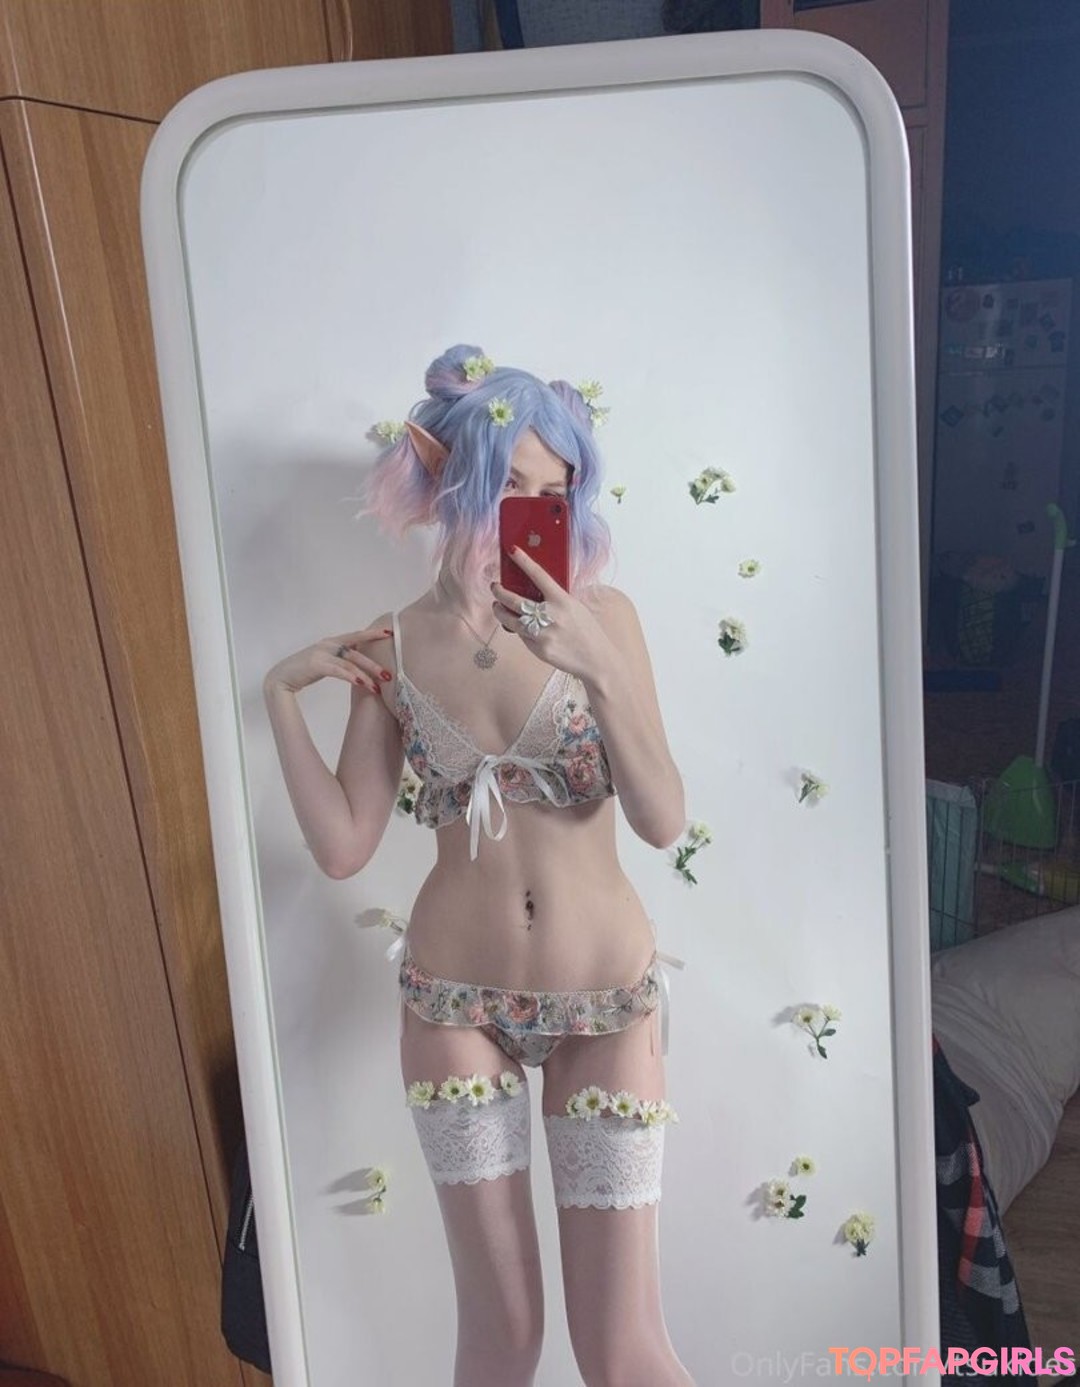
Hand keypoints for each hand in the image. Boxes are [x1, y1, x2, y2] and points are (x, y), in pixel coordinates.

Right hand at [263, 623, 394, 696]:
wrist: (280, 678)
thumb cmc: (303, 671)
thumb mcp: (324, 662)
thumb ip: (339, 660)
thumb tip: (358, 666)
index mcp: (331, 642)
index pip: (356, 636)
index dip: (372, 634)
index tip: (389, 633)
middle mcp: (328, 644)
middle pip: (357, 652)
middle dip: (373, 664)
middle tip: (388, 674)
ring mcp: (321, 652)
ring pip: (350, 662)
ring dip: (365, 675)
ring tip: (378, 687)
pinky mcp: (315, 664)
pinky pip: (338, 670)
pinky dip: (351, 676)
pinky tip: (361, 683)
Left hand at [490, 548, 614, 682]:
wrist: (597, 660)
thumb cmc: (587, 631)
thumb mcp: (576, 608)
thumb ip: (556, 600)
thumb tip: (534, 590)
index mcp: (563, 601)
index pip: (539, 575)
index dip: (524, 561)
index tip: (512, 550)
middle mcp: (551, 616)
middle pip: (514, 600)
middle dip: (499, 592)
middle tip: (495, 587)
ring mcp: (543, 634)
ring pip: (510, 620)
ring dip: (500, 611)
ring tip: (497, 606)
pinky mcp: (539, 650)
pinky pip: (522, 636)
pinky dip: (518, 629)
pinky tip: (519, 626)